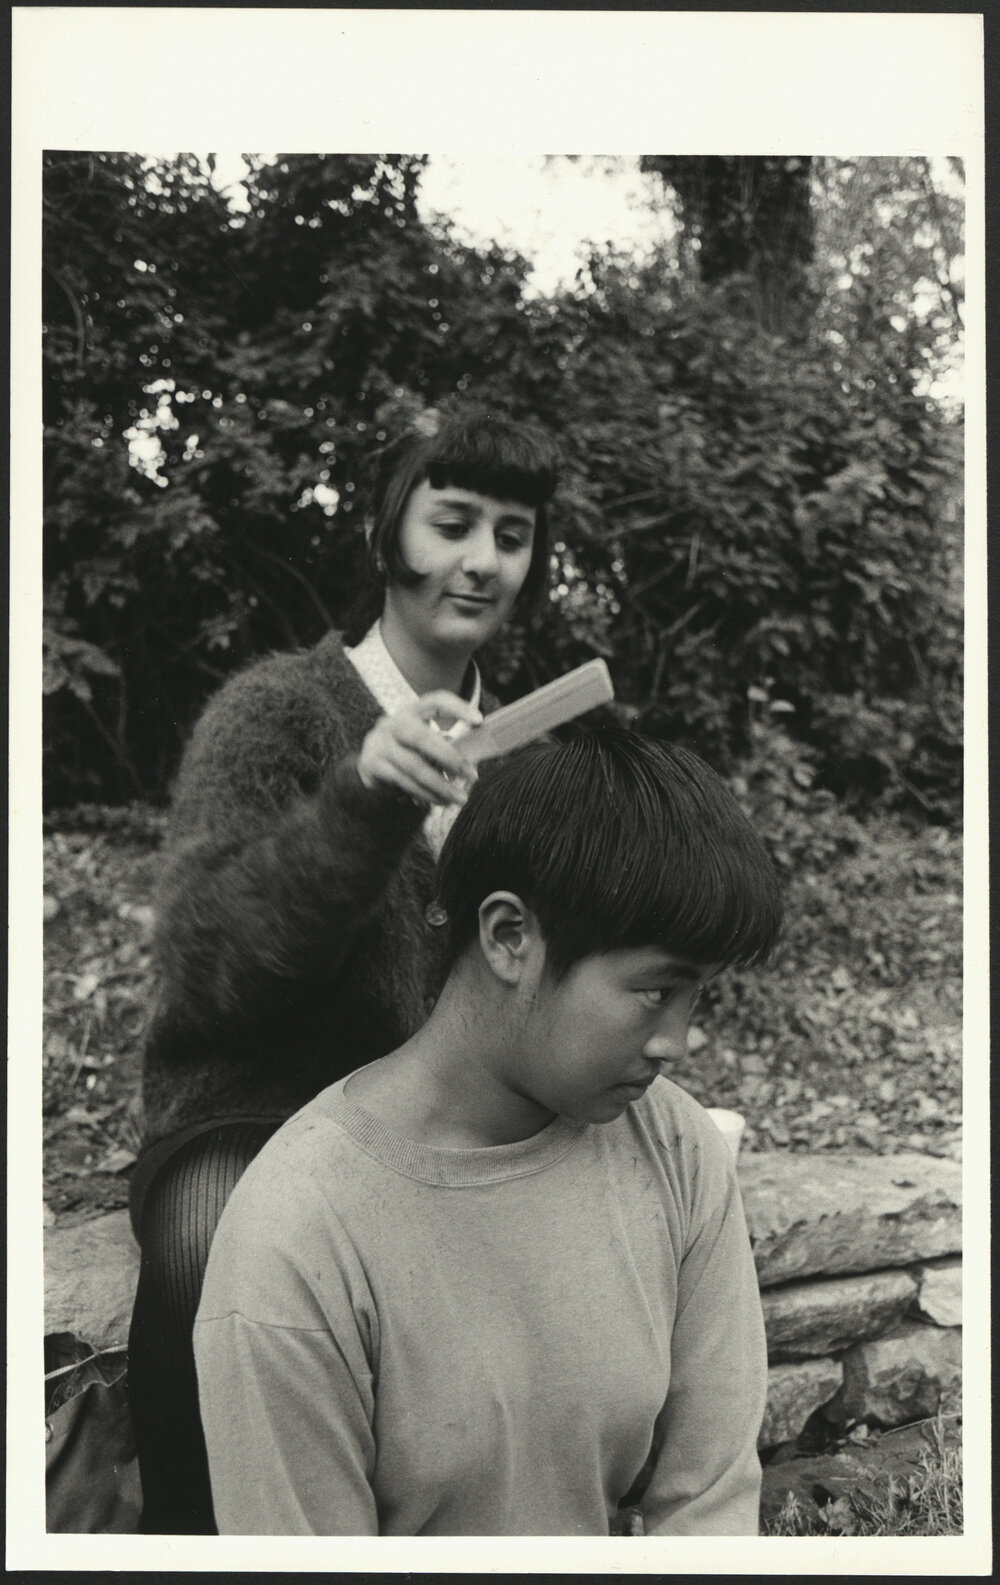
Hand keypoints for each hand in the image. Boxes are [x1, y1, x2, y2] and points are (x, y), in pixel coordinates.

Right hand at [357, 692, 481, 807]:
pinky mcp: (371, 766)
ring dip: (440, 785)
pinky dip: (424, 794)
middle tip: (473, 775)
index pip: (435, 701)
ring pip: (414, 767)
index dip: (457, 707)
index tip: (479, 720)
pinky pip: (403, 782)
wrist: (368, 766)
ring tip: (459, 798)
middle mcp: (392, 724)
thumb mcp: (422, 742)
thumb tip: (472, 763)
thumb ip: (443, 745)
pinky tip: (439, 801)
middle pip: (422, 737)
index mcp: (411, 712)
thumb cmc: (407, 752)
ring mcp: (379, 744)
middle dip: (451, 758)